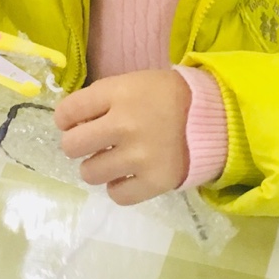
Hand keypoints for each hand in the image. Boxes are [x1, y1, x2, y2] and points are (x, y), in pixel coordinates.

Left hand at [55, 69, 190, 204]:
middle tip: (94, 143)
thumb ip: (100, 100)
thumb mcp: (132, 83)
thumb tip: (70, 125)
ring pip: (90, 173)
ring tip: (115, 159)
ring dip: (98, 167)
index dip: (66, 120)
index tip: (75, 123)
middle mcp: (125, 124)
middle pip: (72, 146)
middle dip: (78, 145)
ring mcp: (140, 156)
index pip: (67, 112)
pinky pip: (117, 195)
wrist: (212, 117)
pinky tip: (129, 175)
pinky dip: (119, 187)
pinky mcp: (156, 181)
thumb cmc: (165, 97)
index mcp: (119, 93)